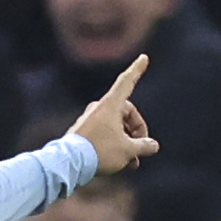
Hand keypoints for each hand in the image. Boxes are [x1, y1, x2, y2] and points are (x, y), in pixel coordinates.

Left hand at [67, 55, 161, 174]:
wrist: (68, 163)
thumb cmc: (100, 152)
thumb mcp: (128, 150)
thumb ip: (143, 146)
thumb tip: (152, 145)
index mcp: (110, 105)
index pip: (127, 82)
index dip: (137, 70)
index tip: (143, 57)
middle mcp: (98, 109)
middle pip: (126, 114)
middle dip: (136, 132)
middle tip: (141, 149)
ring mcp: (89, 120)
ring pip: (115, 127)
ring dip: (126, 142)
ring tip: (132, 162)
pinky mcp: (82, 133)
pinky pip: (104, 135)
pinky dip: (114, 145)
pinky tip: (120, 163)